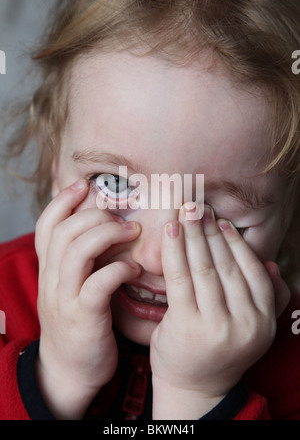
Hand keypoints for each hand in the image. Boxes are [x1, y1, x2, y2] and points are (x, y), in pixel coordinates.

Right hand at [35, 179, 140, 418]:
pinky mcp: (83, 317)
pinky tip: (134, 267)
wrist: (69, 370)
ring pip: (77, 251)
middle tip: (123, 217)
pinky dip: (119, 268)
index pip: (46, 225)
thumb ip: (79, 260)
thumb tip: (100, 228)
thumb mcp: (69, 287)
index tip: (85, 185)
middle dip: (95, 215)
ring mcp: (64, 298)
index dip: (63, 201)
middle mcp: (51, 280)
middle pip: (65, 231)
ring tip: (132, 233)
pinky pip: (98, 283)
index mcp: (49, 270)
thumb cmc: (79, 322)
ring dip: (108, 234)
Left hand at [150, 203, 288, 418]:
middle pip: (226, 265)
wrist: (193, 387)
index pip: (251, 270)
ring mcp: (215, 326)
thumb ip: (267, 299)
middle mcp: (244, 323)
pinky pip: (179, 278)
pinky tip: (170, 230)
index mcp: (263, 320)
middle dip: (209, 231)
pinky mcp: (186, 326)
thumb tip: (271, 265)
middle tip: (198, 207)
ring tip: (185, 212)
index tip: (220, 221)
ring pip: (204, 268)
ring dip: (192, 235)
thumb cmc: (218, 349)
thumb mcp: (251, 327)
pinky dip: (174, 250)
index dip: (235, 242)